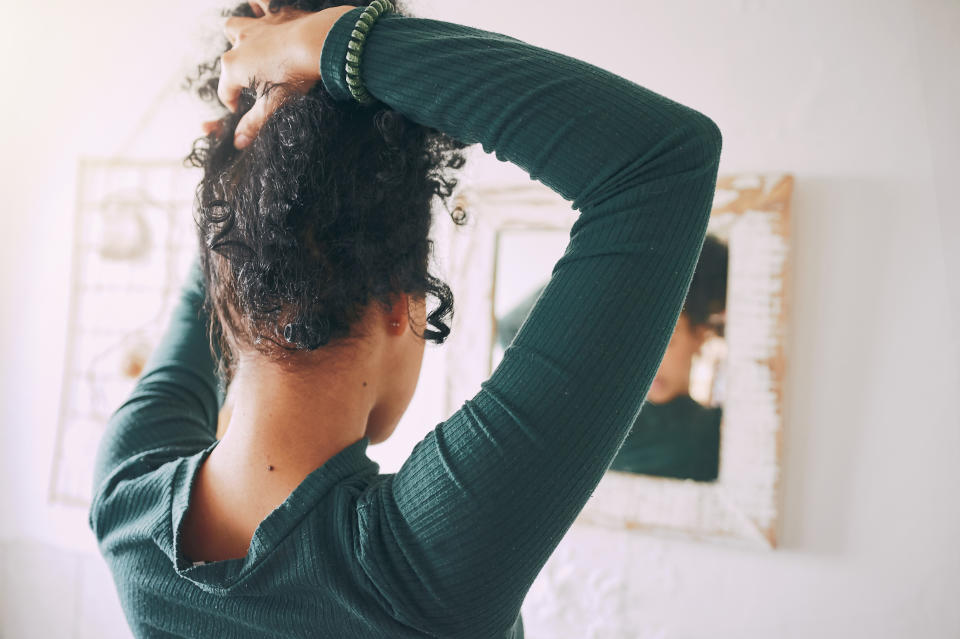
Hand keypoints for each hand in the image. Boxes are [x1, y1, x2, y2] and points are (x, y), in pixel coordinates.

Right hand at [218, 3, 355, 148]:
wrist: (317, 44)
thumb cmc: (295, 77)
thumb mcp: (274, 105)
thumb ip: (253, 124)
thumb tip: (238, 143)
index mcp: (234, 67)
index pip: (225, 91)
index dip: (232, 104)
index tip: (239, 111)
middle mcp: (239, 43)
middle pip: (229, 59)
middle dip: (235, 71)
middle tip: (251, 82)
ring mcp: (256, 26)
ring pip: (234, 27)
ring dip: (237, 37)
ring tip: (248, 48)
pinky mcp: (275, 13)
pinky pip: (260, 2)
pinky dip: (259, 5)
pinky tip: (261, 9)